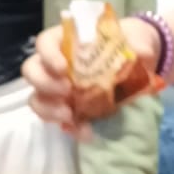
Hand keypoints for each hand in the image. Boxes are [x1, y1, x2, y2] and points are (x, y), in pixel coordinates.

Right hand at [23, 17, 160, 137]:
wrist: (142, 65)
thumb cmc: (132, 45)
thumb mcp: (138, 41)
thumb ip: (138, 45)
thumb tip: (140, 54)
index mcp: (68, 41)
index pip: (45, 43)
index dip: (48, 55)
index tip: (63, 68)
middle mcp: (56, 65)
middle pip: (32, 71)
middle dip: (44, 83)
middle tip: (67, 91)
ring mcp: (60, 89)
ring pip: (37, 99)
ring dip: (49, 109)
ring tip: (70, 116)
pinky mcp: (71, 109)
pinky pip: (60, 121)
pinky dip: (70, 128)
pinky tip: (86, 132)